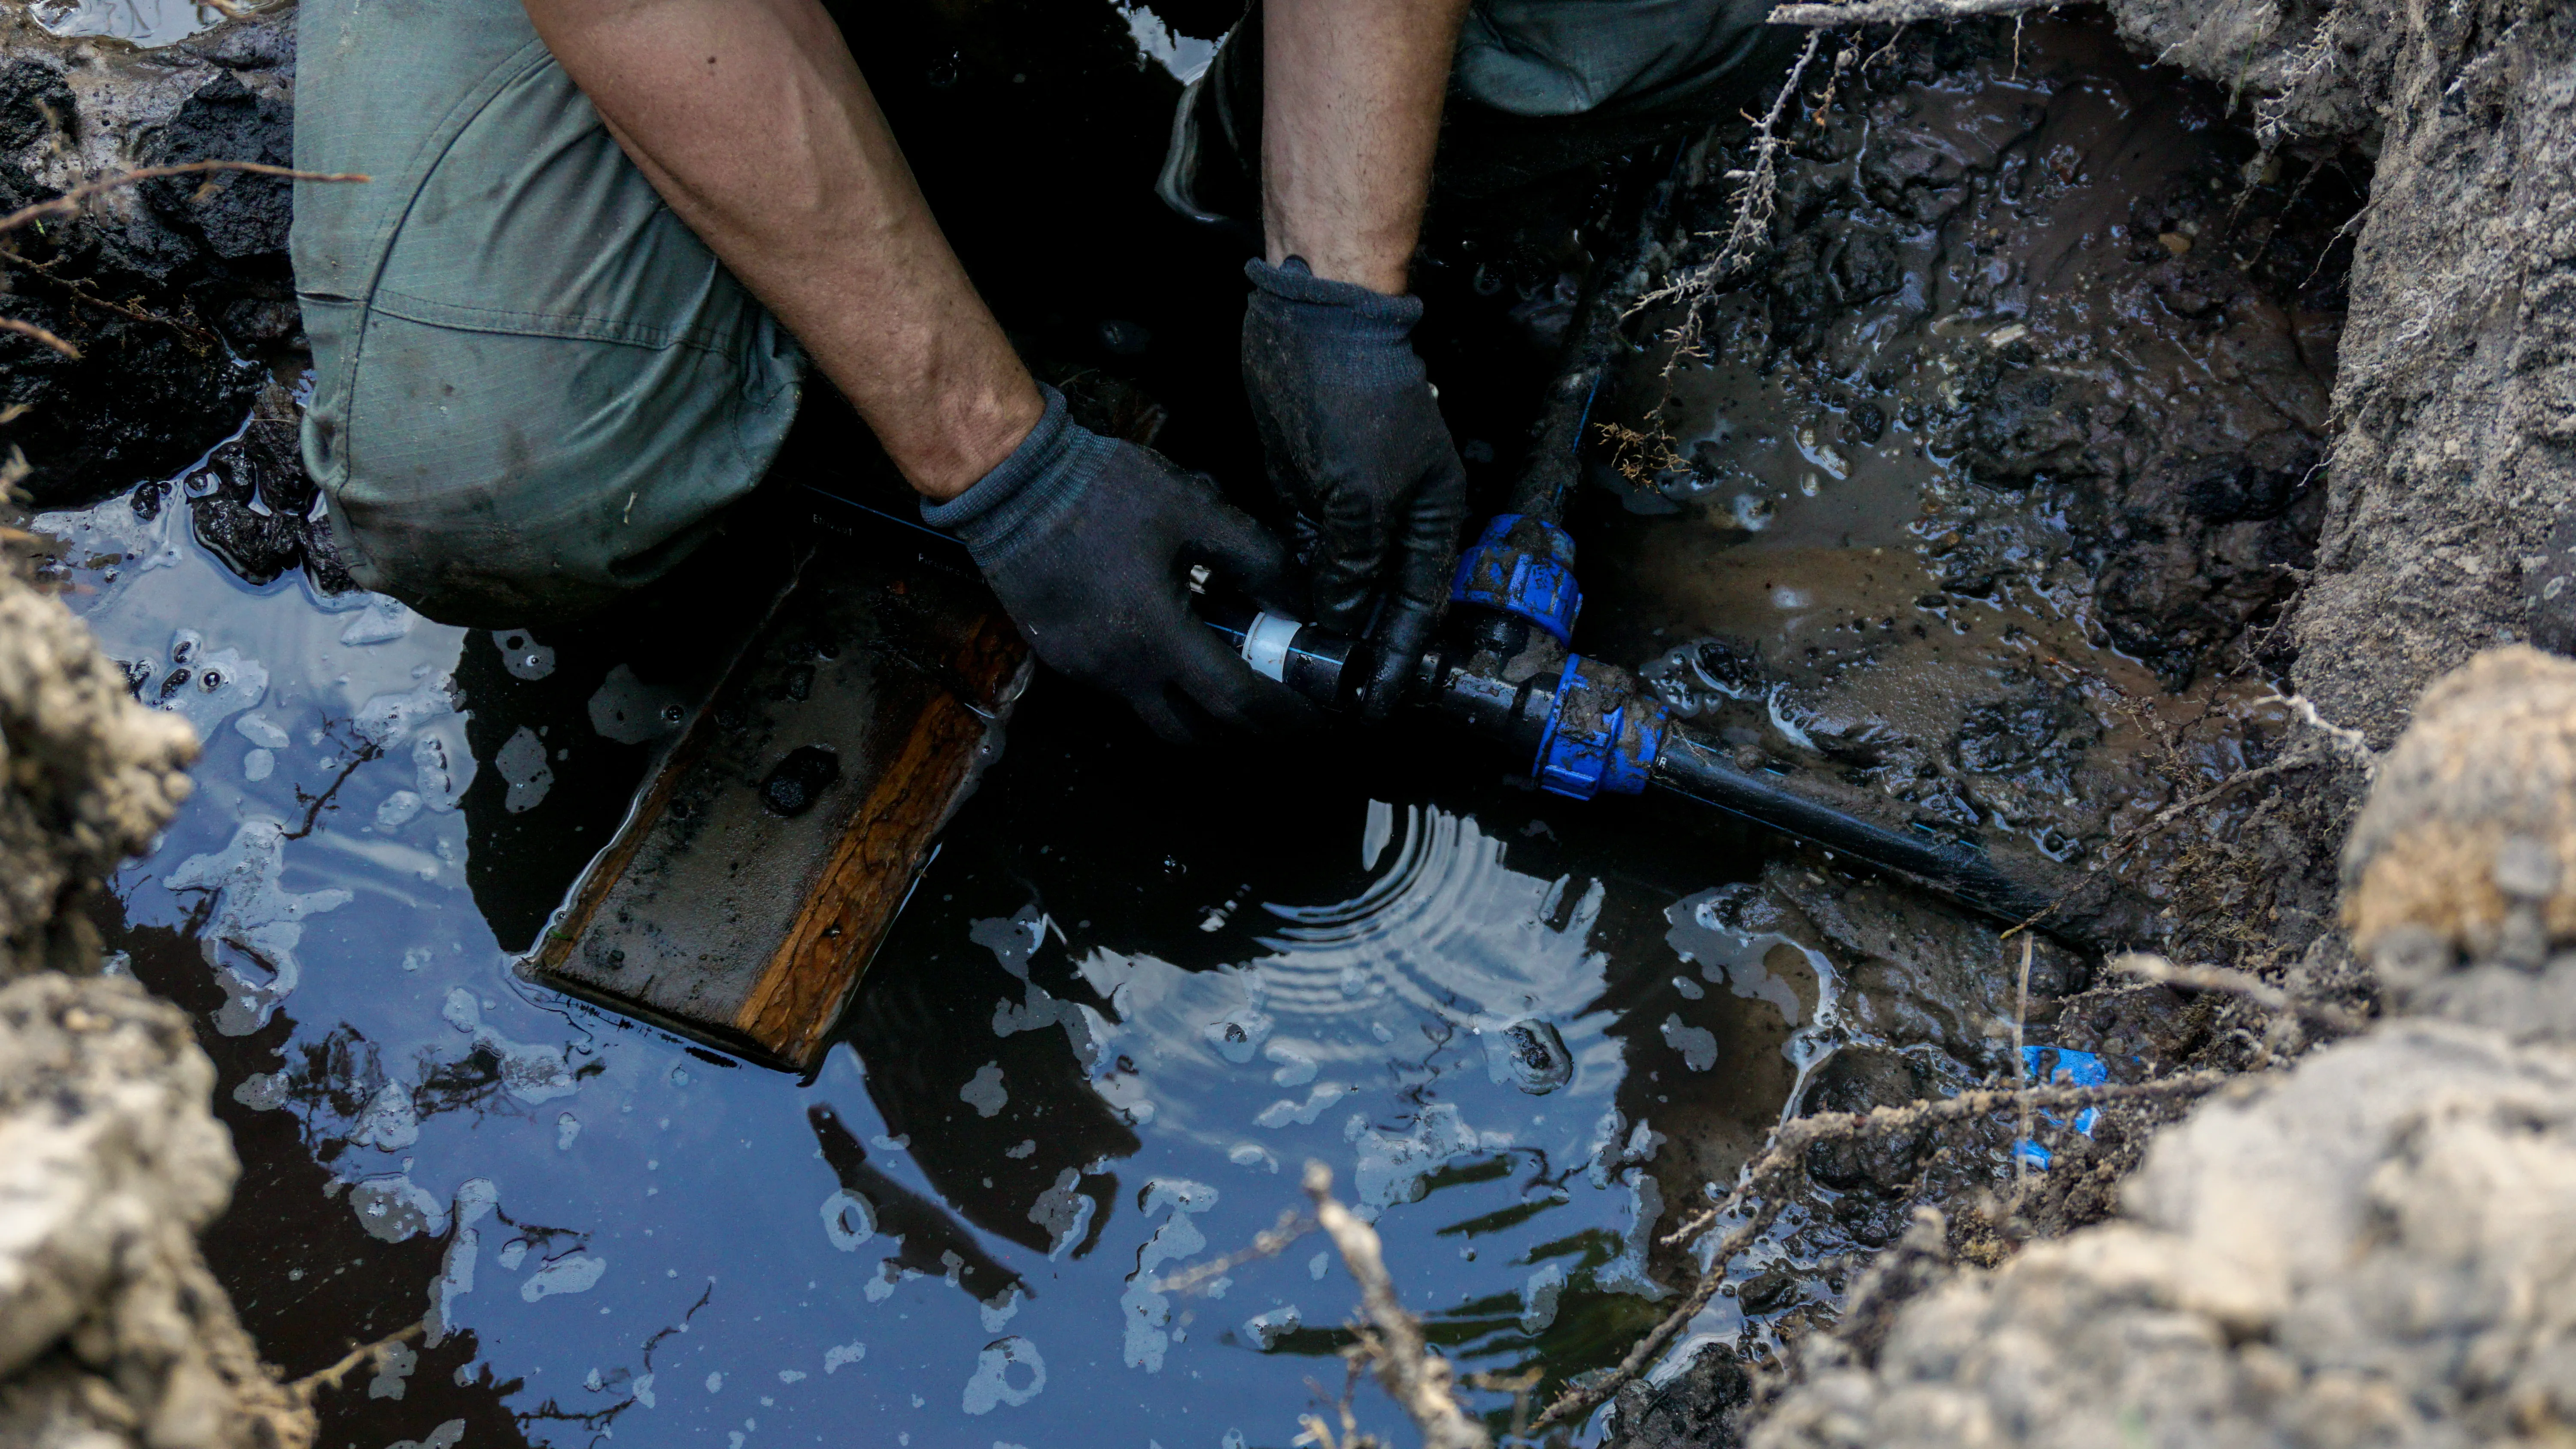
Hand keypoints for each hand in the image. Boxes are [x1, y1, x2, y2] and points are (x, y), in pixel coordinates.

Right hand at [925, 386, 1313, 742]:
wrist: (1010, 482)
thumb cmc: (1104, 490)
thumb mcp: (1195, 508)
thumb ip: (1255, 557)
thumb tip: (1298, 599)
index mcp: (1157, 636)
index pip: (1235, 702)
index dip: (1281, 716)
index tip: (1313, 717)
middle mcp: (1118, 669)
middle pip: (1192, 732)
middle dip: (1239, 730)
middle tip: (1273, 708)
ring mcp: (1083, 668)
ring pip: (1151, 711)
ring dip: (1193, 703)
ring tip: (1224, 666)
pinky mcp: (1058, 655)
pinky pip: (1117, 685)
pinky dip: (1154, 678)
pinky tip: (1167, 638)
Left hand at [1242, 256, 1467, 717]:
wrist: (1313, 319)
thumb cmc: (1356, 395)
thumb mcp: (1360, 494)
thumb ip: (1353, 562)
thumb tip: (1339, 619)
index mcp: (1432, 517)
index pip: (1419, 608)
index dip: (1400, 660)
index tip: (1376, 704)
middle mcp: (1396, 517)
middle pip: (1380, 599)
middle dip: (1358, 647)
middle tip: (1327, 695)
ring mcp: (1351, 503)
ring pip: (1338, 580)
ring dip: (1319, 621)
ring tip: (1293, 668)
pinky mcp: (1308, 489)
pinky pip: (1305, 553)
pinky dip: (1292, 585)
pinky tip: (1271, 618)